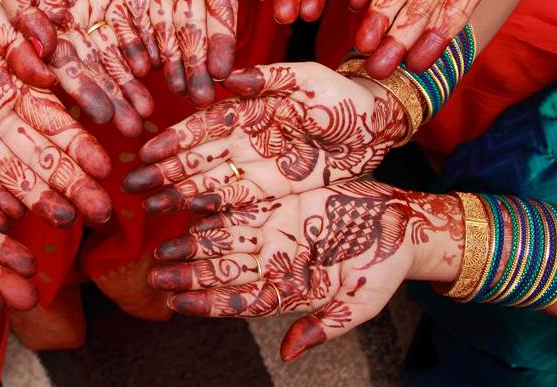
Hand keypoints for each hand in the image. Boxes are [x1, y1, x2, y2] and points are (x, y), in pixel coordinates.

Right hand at [0, 0, 152, 137]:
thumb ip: (24, 15)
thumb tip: (39, 57)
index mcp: (43, 24)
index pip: (67, 68)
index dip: (85, 93)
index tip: (103, 119)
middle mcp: (74, 21)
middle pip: (100, 67)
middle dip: (117, 98)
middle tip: (137, 129)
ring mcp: (98, 4)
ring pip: (123, 49)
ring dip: (137, 80)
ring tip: (156, 108)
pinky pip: (140, 17)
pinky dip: (151, 41)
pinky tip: (164, 66)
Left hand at [0, 0, 112, 227]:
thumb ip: (13, 40)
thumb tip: (46, 74)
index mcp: (10, 81)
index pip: (52, 119)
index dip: (78, 144)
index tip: (104, 167)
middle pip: (38, 154)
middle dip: (70, 182)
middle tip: (100, 211)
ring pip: (7, 172)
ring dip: (36, 197)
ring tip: (66, 220)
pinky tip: (9, 218)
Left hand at [94, 0, 254, 105]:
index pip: (219, 17)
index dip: (220, 46)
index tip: (223, 75)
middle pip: (187, 35)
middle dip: (192, 69)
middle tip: (196, 100)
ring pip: (156, 35)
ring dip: (162, 66)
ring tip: (163, 98)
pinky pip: (122, 20)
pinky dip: (126, 45)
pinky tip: (132, 70)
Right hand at [124, 63, 405, 214]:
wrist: (378, 127)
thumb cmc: (345, 98)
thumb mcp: (313, 81)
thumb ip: (272, 77)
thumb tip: (228, 79)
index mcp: (251, 109)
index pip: (206, 125)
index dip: (177, 139)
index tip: (150, 152)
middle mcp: (247, 140)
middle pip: (199, 158)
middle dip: (165, 171)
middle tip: (134, 187)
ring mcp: (257, 167)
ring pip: (210, 182)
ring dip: (179, 194)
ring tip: (151, 207)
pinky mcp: (273, 192)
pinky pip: (236, 203)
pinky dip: (211, 212)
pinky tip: (187, 222)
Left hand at [149, 180, 462, 360]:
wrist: (401, 226)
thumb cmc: (382, 271)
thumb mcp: (360, 304)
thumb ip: (324, 327)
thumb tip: (288, 355)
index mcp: (288, 292)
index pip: (238, 302)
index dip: (207, 303)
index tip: (176, 304)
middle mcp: (274, 263)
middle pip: (222, 271)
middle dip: (187, 275)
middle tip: (155, 274)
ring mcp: (273, 233)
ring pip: (223, 240)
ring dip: (192, 244)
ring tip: (162, 247)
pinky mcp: (278, 203)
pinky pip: (240, 206)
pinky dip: (214, 208)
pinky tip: (187, 208)